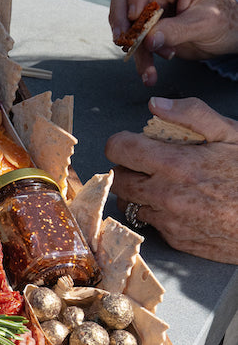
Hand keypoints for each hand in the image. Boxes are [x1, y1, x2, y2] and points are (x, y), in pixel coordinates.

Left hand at [105, 97, 237, 262]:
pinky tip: (180, 204)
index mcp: (175, 165)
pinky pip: (150, 223)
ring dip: (138, 191)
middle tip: (147, 162)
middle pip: (117, 178)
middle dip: (127, 167)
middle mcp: (165, 195)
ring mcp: (169, 221)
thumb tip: (155, 104)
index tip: (133, 142)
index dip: (122, 142)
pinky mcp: (177, 240)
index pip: (118, 149)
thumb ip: (191, 115)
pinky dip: (156, 212)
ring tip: (163, 183)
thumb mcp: (231, 134)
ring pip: (129, 203)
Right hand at [109, 0, 237, 84]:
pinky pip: (133, 34)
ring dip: (129, 40)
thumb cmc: (225, 22)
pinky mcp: (146, 19)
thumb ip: (177, 31)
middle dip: (120, 16)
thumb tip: (148, 40)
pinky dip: (138, 55)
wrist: (228, 36)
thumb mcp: (205, 25)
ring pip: (123, 14)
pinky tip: (148, 71)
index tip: (135, 14)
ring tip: (145, 63)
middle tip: (124, 39)